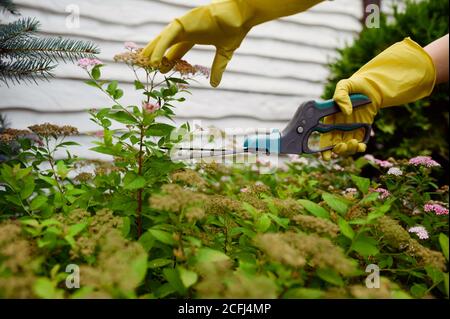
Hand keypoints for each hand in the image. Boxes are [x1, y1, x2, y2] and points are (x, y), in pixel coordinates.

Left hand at [141, 0, 321, 86]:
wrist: (241, 16)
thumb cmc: (234, 29)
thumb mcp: (224, 53)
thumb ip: (218, 68)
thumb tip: (215, 85)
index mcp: (195, 35)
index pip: (177, 49)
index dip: (168, 59)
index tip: (161, 70)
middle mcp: (187, 30)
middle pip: (166, 43)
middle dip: (156, 54)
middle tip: (146, 67)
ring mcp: (184, 25)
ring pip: (163, 39)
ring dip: (153, 51)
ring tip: (143, 63)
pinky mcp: (184, 22)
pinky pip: (169, 36)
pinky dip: (161, 48)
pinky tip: (155, 60)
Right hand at [320, 37, 435, 160]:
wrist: (373, 86)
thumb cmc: (356, 84)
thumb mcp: (345, 85)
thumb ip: (341, 96)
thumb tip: (346, 112)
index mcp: (330, 119)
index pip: (323, 136)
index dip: (323, 148)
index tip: (326, 155)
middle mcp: (339, 126)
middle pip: (334, 145)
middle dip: (337, 150)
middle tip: (342, 146)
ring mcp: (350, 129)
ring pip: (347, 147)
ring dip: (349, 150)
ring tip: (354, 143)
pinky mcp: (362, 130)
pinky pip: (359, 143)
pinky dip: (360, 148)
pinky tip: (362, 146)